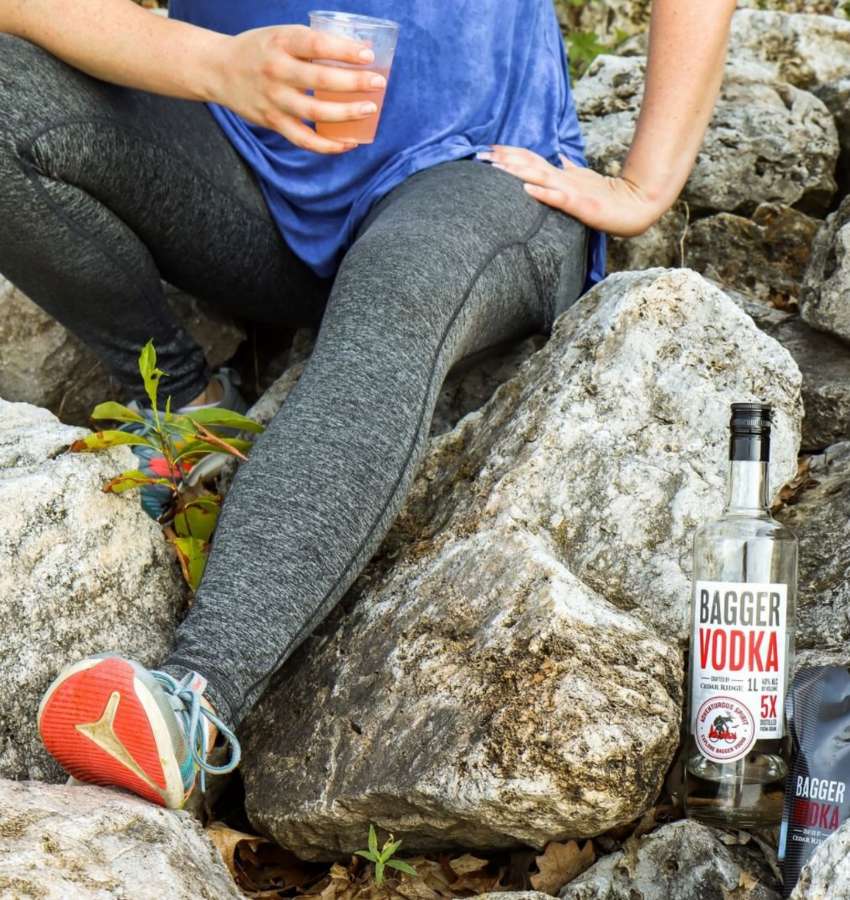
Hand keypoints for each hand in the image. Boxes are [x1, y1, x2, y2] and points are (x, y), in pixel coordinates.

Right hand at [208, 25, 386, 153]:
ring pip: (316, 112)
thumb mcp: (281, 36)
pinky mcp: (272, 122)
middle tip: (379, 84)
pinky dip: (328, 145)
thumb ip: (311, 45)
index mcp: (281, 42)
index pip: (317, 45)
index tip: (368, 56)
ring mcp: (274, 99)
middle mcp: (276, 71)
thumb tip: (359, 54)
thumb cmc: (259, 50)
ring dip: (346, 113)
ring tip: (369, 110)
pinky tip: (347, 143)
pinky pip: (304, 140)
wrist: (218, 70)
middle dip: (354, 83)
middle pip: (321, 80)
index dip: (345, 51)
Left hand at [479, 146, 663, 236]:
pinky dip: (542, 193)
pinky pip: (558, 198)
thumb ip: (569, 171)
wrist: (635, 204)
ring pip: (538, 176)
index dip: (510, 154)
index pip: (530, 159)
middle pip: (528, 164)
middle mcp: (562, 178)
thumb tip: (561, 159)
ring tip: (495, 168)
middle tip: (480, 155)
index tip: (488, 150)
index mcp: (560, 174)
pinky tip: (526, 190)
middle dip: (504, 159)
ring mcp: (571, 190)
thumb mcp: (582, 182)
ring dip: (516, 171)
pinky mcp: (580, 204)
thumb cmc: (608, 196)